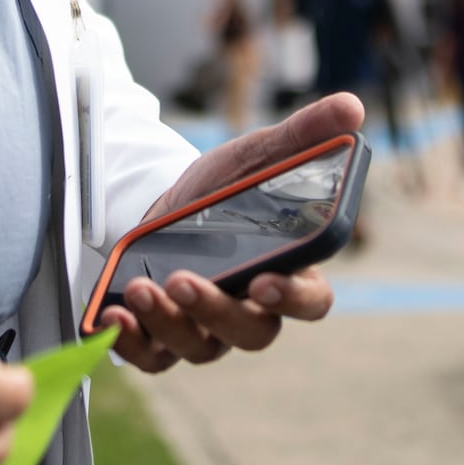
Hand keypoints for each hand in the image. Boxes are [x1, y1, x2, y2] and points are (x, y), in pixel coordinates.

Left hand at [100, 93, 362, 373]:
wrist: (164, 205)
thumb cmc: (223, 190)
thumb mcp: (257, 156)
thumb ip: (302, 136)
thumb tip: (352, 106)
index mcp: (287, 274)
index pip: (311, 302)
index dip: (294, 299)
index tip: (266, 282)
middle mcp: (251, 312)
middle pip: (250, 333)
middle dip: (215, 311)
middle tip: (183, 280)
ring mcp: (207, 332)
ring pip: (198, 348)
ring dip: (167, 321)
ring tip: (141, 287)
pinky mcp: (163, 339)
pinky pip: (152, 357)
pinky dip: (130, 342)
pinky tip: (111, 315)